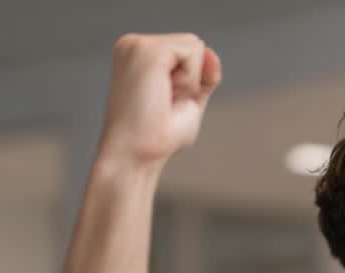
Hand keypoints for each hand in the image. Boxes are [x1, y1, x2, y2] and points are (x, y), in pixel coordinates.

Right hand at [96, 33, 221, 170]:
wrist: (135, 156)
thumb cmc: (157, 137)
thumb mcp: (188, 102)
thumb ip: (203, 77)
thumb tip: (210, 53)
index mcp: (138, 55)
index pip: (187, 51)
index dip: (191, 81)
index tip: (165, 104)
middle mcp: (133, 45)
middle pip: (193, 44)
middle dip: (192, 79)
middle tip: (165, 104)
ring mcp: (137, 45)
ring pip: (195, 46)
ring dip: (190, 81)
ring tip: (163, 100)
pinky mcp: (147, 51)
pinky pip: (193, 51)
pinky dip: (190, 80)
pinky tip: (165, 94)